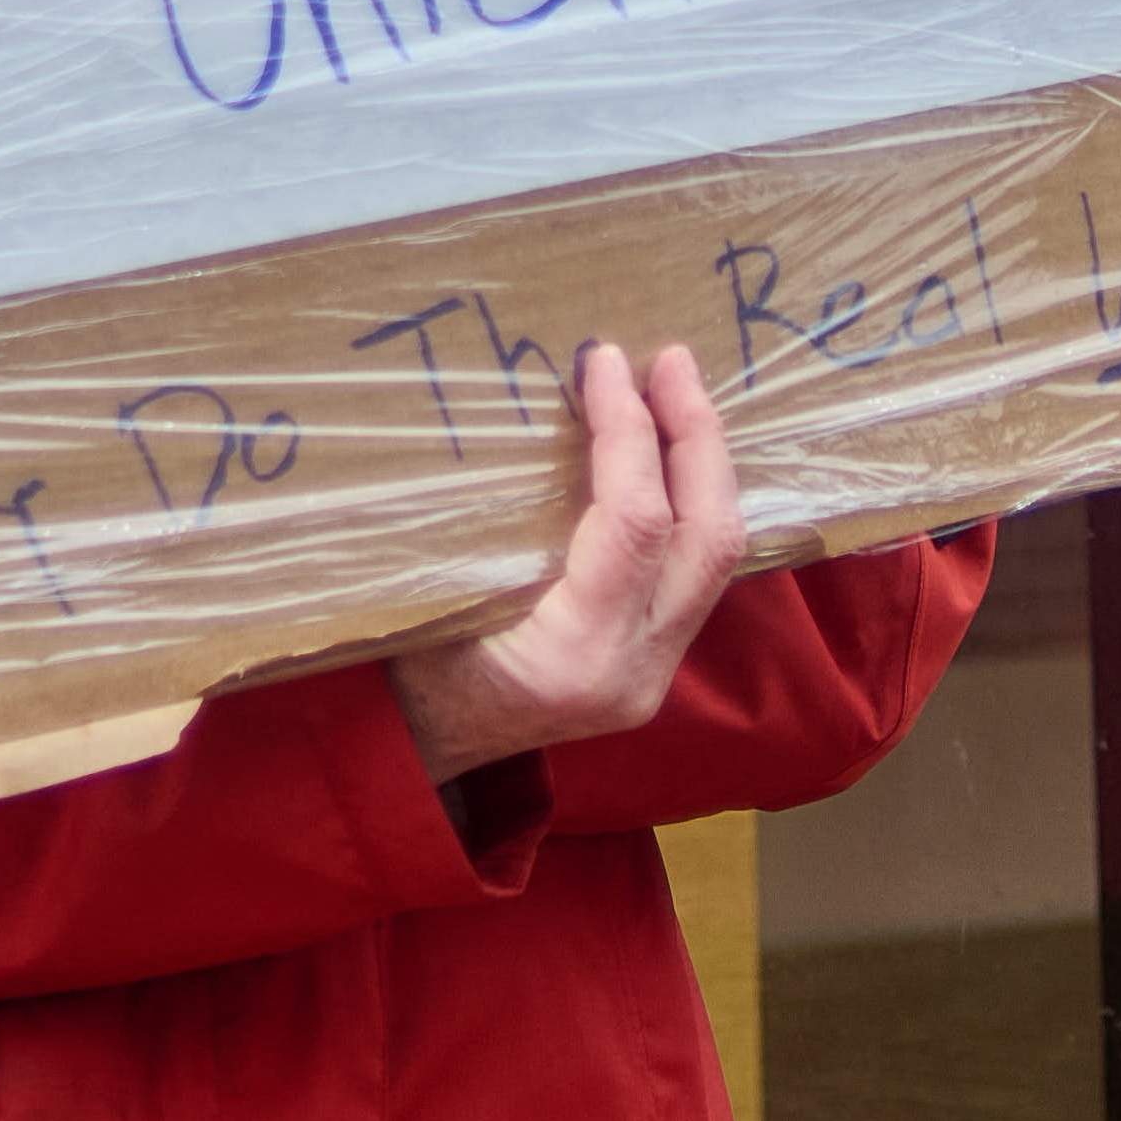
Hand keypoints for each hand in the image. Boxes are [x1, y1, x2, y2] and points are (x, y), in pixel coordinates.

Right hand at [386, 340, 742, 787]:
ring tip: (675, 390)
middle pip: (708, 538)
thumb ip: (480, 520)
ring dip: (704, 464)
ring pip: (718, 556)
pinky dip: (690, 500)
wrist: (418, 760)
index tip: (604, 360)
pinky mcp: (657, 663)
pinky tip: (667, 450)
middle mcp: (634, 671)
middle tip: (672, 360)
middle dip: (698, 437)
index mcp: (574, 656)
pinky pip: (697, 569)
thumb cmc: (402, 671)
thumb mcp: (426, 595)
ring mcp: (654, 673)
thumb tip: (512, 398)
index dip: (629, 431)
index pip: (635, 524)